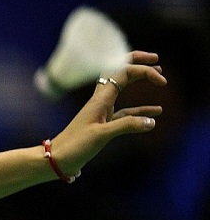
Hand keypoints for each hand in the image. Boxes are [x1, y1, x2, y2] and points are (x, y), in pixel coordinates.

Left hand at [49, 50, 166, 177]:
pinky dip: (140, 110)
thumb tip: (151, 121)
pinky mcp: (103, 124)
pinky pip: (125, 112)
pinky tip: (155, 113)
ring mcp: (102, 111)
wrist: (56, 160)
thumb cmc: (74, 146)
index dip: (144, 70)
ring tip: (159, 78)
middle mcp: (101, 101)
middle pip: (120, 73)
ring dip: (139, 81)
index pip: (123, 72)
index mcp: (100, 99)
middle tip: (156, 60)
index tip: (161, 81)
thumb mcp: (101, 135)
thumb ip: (126, 126)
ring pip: (123, 90)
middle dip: (138, 63)